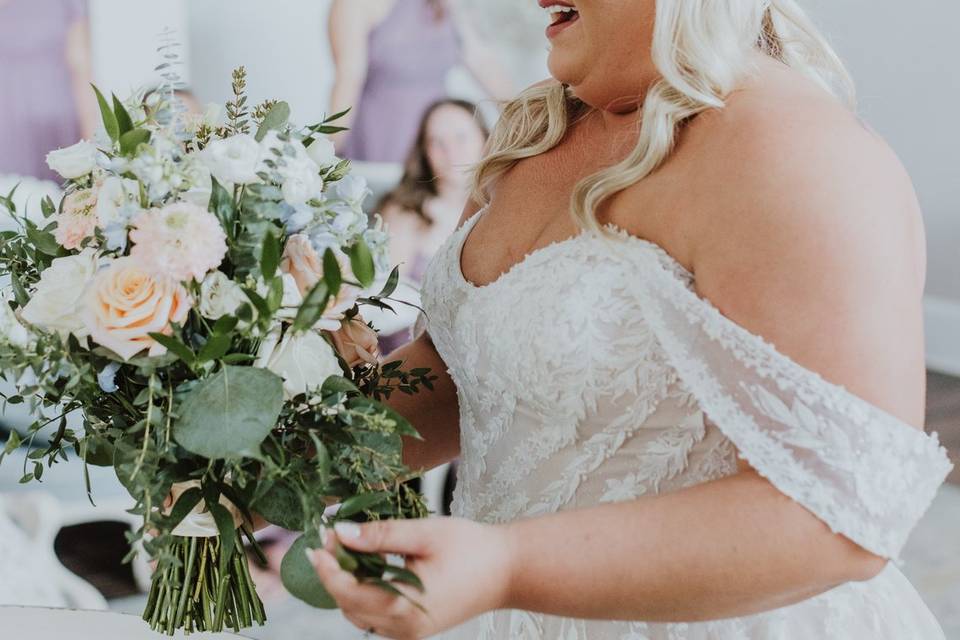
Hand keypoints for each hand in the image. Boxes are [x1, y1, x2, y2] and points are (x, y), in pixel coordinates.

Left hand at [309, 517, 514, 638]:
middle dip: (335, 573)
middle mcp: (403, 627)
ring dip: (348, 584)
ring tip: (348, 550)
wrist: (509, 571)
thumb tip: (341, 533)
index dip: (328, 566)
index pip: (347, 592)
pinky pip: (376, 616)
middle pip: (349, 605)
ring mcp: (409, 632)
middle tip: (331, 539)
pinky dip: (365, 593)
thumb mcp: (424, 533)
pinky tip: (370, 566)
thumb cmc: (472, 549)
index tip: (318, 539)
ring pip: (360, 614)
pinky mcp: (415, 628)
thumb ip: (380, 535)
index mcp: (404, 605)